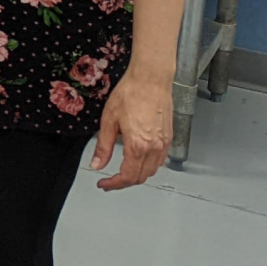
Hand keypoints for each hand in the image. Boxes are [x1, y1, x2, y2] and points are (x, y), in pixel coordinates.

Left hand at [91, 70, 172, 189]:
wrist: (150, 80)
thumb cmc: (130, 94)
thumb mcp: (108, 120)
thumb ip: (103, 146)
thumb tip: (97, 164)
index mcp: (138, 145)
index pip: (127, 176)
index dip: (113, 184)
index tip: (103, 184)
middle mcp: (154, 148)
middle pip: (141, 177)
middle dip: (124, 183)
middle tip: (109, 181)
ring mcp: (164, 144)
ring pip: (152, 171)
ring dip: (137, 176)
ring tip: (121, 172)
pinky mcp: (169, 138)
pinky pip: (160, 161)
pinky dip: (148, 166)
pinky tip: (137, 161)